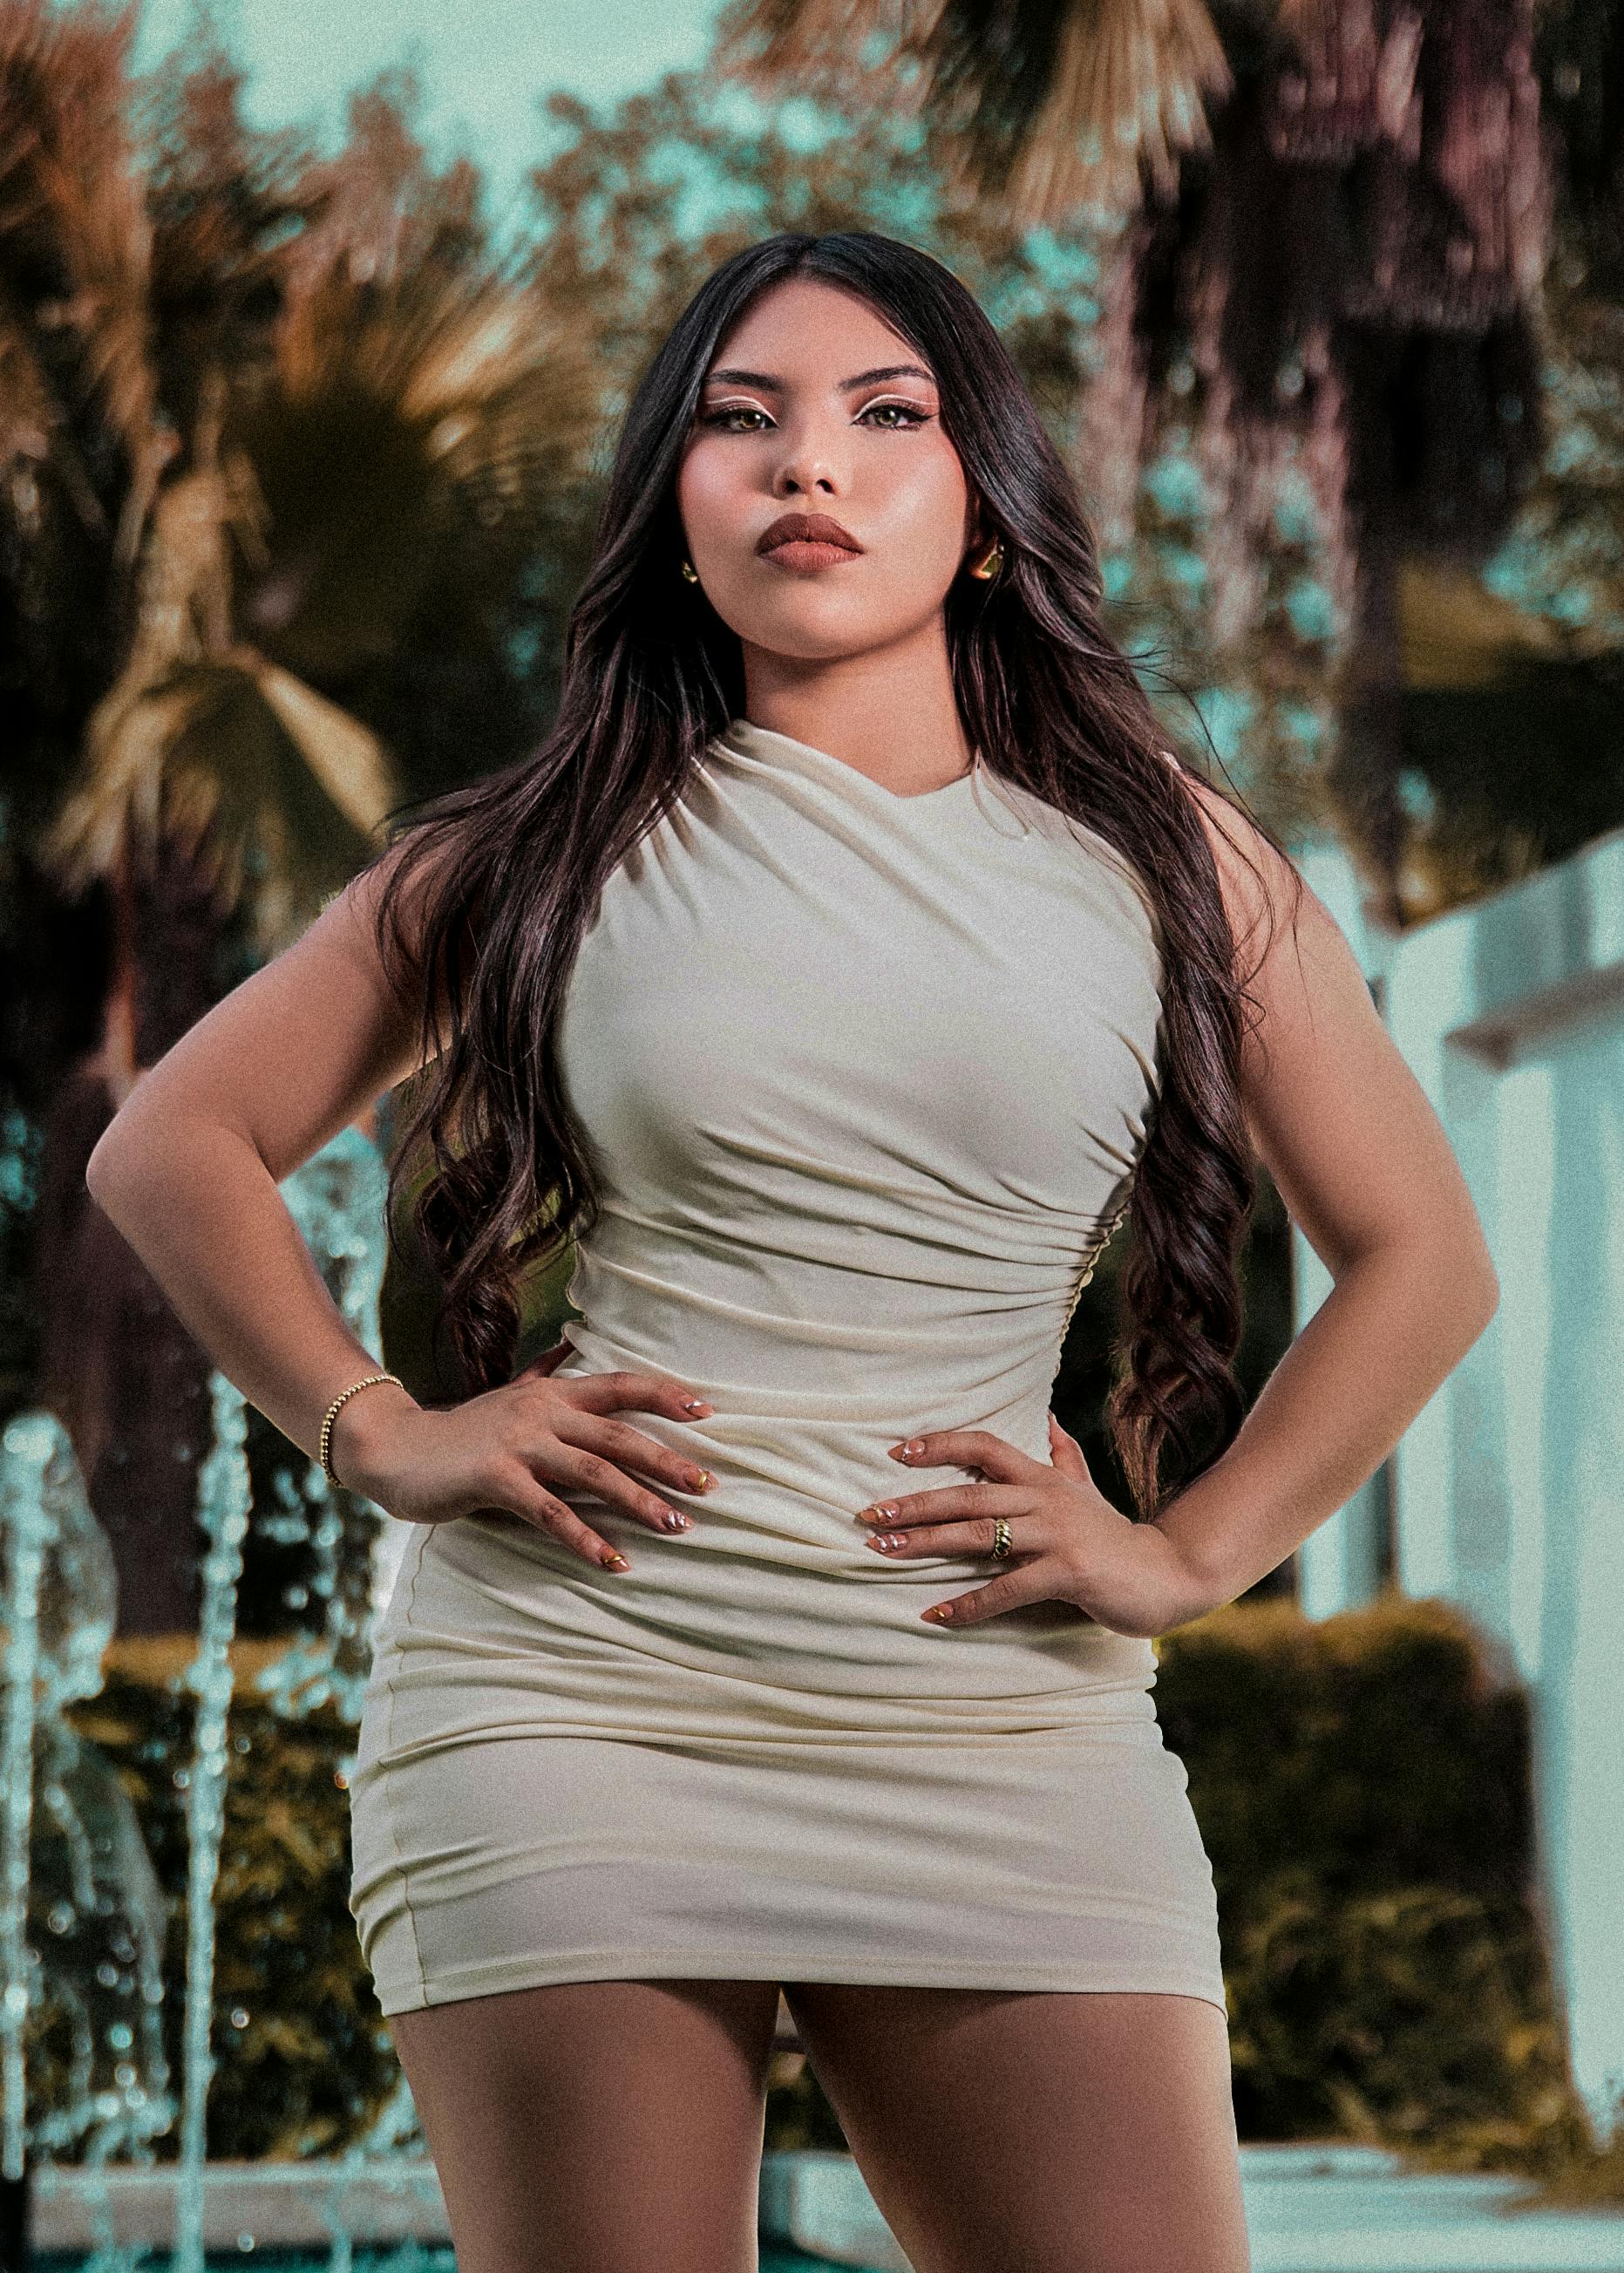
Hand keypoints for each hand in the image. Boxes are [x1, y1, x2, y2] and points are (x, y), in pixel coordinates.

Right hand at [330, 1336, 717, 1569]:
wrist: (394, 1447)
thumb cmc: (459, 1432)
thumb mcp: (508, 1396)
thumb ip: (544, 1374)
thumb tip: (570, 1343)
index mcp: (551, 1393)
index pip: (620, 1386)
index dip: (664, 1396)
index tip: (707, 1412)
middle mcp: (542, 1412)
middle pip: (619, 1434)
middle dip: (669, 1460)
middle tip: (710, 1486)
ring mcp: (519, 1444)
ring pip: (595, 1472)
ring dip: (641, 1501)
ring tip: (679, 1526)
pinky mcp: (496, 1479)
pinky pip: (552, 1513)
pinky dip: (587, 1539)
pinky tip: (616, 1561)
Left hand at [856, 1410, 1215, 1637]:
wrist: (1167, 1575)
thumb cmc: (1115, 1536)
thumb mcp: (1086, 1491)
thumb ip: (1063, 1457)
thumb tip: (1048, 1419)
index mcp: (1043, 1477)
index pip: (984, 1445)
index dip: (940, 1445)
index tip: (897, 1452)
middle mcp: (1046, 1499)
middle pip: (968, 1494)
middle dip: (913, 1504)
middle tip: (868, 1515)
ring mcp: (1057, 1535)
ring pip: (978, 1536)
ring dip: (925, 1545)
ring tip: (883, 1553)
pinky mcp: (1068, 1573)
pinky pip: (1007, 1588)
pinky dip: (969, 1604)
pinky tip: (936, 1615)